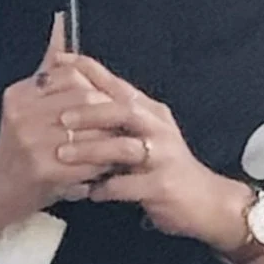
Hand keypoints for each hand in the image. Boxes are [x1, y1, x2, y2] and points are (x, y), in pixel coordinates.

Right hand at [0, 14, 152, 213]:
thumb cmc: (21, 143)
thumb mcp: (30, 101)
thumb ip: (50, 66)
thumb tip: (62, 21)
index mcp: (19, 95)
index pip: (72, 77)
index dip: (98, 89)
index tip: (109, 102)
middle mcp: (22, 115)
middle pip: (85, 101)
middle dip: (110, 113)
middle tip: (126, 124)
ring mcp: (31, 143)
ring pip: (91, 131)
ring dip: (112, 140)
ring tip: (123, 145)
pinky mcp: (43, 170)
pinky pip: (88, 161)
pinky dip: (104, 164)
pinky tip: (109, 168)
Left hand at [52, 46, 245, 247]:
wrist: (205, 201)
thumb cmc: (163, 167)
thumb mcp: (142, 136)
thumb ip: (114, 118)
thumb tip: (73, 96)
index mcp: (150, 112)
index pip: (117, 85)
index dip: (88, 71)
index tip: (58, 62)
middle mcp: (159, 128)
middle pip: (124, 110)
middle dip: (89, 112)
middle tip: (60, 118)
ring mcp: (163, 157)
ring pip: (124, 147)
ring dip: (91, 150)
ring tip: (63, 155)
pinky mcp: (163, 185)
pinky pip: (129, 185)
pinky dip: (106, 188)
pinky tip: (89, 192)